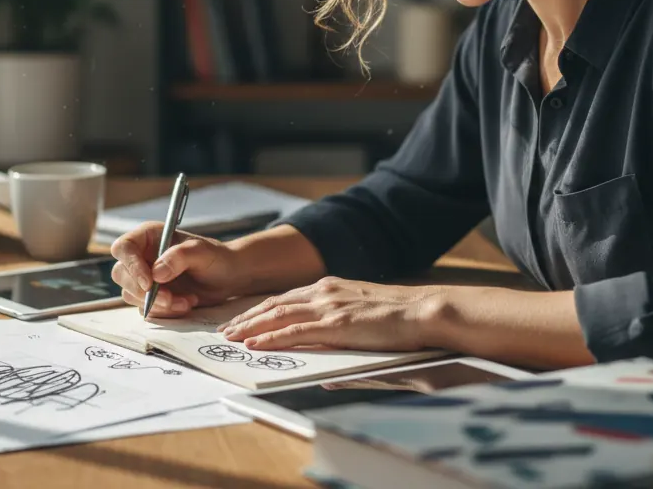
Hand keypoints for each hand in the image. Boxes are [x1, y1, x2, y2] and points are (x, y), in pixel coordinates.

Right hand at [109, 222, 248, 317]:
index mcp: (149, 237)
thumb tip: (156, 273)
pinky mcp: (152, 296)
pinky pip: (147, 308)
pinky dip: (165, 311)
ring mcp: (145, 277)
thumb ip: (179, 257)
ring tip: (187, 301)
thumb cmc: (216, 257)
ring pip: (132, 295)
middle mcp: (142, 256)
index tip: (149, 283)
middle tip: (171, 298)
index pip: (124, 248)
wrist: (228, 277)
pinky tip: (186, 303)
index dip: (131, 265)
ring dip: (158, 304)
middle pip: (121, 275)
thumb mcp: (201, 252)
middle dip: (145, 291)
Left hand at [216, 277, 442, 351]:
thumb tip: (323, 365)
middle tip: (227, 329)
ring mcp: (329, 306)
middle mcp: (325, 291)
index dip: (261, 309)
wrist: (425, 311)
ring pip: (278, 315)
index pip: (286, 298)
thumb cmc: (402, 320)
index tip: (243, 319)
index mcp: (332, 287)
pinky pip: (294, 332)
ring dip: (250, 327)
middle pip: (275, 304)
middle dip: (247, 317)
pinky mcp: (336, 323)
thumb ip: (339, 334)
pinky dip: (271, 338)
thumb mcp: (363, 319)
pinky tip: (254, 344)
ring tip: (231, 338)